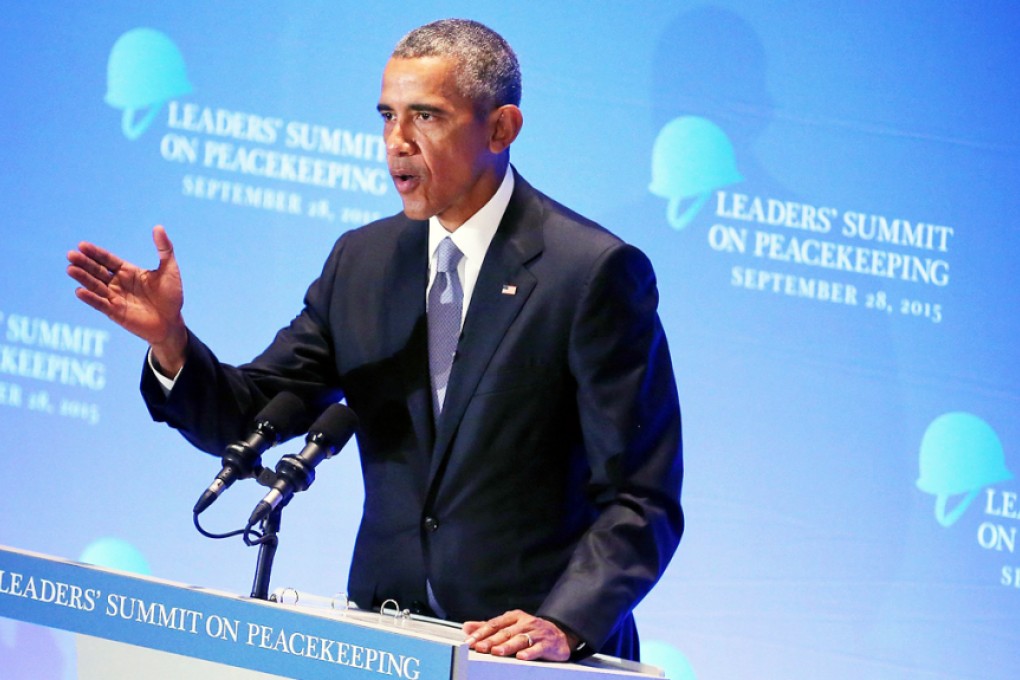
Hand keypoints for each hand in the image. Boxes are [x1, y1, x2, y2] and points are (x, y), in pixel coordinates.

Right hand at [67, 225, 187, 374]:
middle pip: (98, 271)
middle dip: (84, 263)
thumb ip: (164, 249)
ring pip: (95, 286)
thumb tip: (158, 227)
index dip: (95, 253)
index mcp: (128, 271)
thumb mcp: (169, 270)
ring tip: (70, 269)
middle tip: (71, 254)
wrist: (172, 323)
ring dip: (83, 278)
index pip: (108, 260)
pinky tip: (79, 290)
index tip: (82, 245)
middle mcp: (118, 283)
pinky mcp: (115, 313)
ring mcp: (115, 298)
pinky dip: (90, 298)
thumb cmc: (172, 296)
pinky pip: (100, 304)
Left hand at [463, 610, 577, 661]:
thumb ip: (488, 627)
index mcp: (514, 617)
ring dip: (508, 646)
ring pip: (520, 639)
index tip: (470, 641)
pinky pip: (538, 648)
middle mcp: (525, 623)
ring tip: (497, 652)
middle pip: (505, 632)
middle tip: (480, 647)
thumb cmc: (530, 631)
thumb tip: (467, 627)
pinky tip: (521, 657)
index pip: (494, 624)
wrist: (559, 634)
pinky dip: (530, 652)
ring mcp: (537, 633)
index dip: (481, 633)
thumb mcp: (510, 626)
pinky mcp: (548, 644)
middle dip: (491, 641)